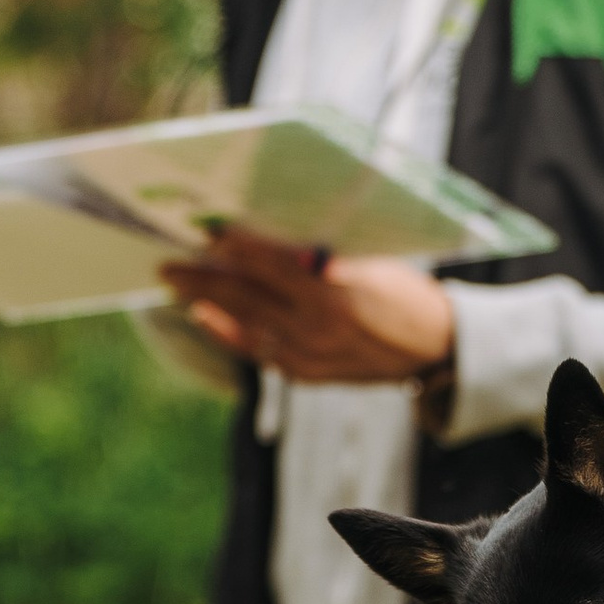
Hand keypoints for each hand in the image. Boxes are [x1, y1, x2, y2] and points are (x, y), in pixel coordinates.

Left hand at [159, 225, 455, 383]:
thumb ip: (322, 255)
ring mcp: (311, 354)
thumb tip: (268, 235)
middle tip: (167, 262)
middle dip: (203, 276)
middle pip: (247, 295)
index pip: (272, 262)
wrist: (435, 349)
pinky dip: (230, 332)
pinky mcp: (308, 374)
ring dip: (209, 301)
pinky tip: (207, 316)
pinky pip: (257, 351)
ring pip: (246, 323)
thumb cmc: (405, 293)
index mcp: (339, 290)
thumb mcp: (373, 263)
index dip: (236, 246)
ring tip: (179, 283)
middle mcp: (320, 325)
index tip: (207, 229)